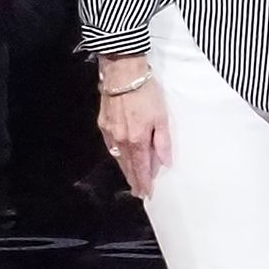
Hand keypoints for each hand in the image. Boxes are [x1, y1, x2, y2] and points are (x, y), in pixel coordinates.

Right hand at [96, 57, 167, 196]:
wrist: (123, 75)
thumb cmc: (147, 94)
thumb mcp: (162, 117)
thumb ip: (162, 142)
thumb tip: (165, 163)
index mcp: (137, 140)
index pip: (141, 167)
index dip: (144, 181)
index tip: (146, 193)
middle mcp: (121, 140)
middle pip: (128, 165)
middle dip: (133, 179)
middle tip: (138, 192)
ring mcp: (110, 132)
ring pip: (118, 156)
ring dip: (125, 168)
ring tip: (131, 179)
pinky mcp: (103, 123)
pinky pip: (111, 145)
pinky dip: (117, 154)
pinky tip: (120, 157)